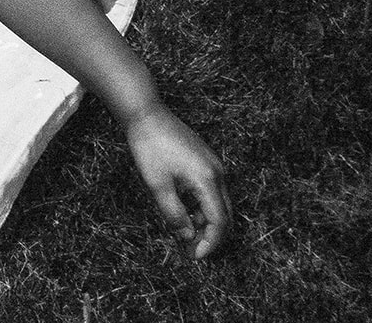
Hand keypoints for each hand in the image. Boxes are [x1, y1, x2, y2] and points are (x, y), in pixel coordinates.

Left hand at [123, 104, 232, 259]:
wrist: (147, 114)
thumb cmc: (150, 147)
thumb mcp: (158, 186)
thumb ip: (174, 215)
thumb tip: (187, 237)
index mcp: (208, 180)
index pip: (220, 222)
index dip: (210, 243)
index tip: (195, 256)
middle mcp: (218, 173)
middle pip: (224, 215)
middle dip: (210, 236)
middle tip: (191, 250)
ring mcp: (214, 165)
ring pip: (218, 203)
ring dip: (205, 221)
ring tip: (183, 233)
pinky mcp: (206, 161)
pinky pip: (211, 190)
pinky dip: (201, 206)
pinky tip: (183, 211)